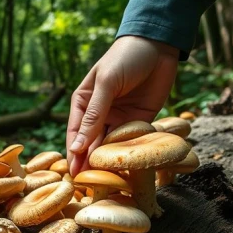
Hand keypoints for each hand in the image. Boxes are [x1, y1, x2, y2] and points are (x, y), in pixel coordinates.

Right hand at [66, 36, 178, 175]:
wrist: (159, 45)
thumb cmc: (125, 58)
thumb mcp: (106, 84)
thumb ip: (94, 116)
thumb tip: (76, 147)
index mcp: (83, 103)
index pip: (74, 134)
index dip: (74, 155)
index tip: (74, 175)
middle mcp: (99, 114)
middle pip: (91, 144)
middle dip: (90, 163)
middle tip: (90, 186)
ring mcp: (119, 119)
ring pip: (111, 146)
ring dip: (110, 161)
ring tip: (108, 182)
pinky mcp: (140, 121)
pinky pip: (132, 141)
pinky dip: (130, 153)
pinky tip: (128, 168)